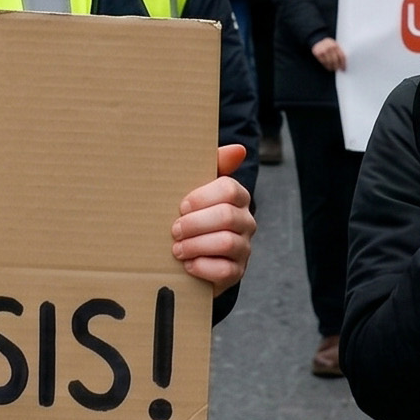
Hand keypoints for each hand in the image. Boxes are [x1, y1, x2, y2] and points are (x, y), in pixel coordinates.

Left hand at [173, 144, 255, 294]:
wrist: (191, 251)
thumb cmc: (192, 211)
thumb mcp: (195, 186)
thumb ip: (213, 165)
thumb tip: (238, 148)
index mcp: (236, 196)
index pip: (228, 188)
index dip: (202, 197)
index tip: (181, 205)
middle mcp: (246, 221)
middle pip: (226, 217)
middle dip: (195, 223)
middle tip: (174, 229)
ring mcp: (244, 248)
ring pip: (227, 243)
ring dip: (195, 245)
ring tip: (177, 248)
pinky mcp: (238, 271)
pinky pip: (225, 270)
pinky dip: (203, 267)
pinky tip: (188, 264)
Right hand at [313, 37, 346, 70]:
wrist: (317, 39)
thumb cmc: (329, 44)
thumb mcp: (335, 45)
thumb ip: (339, 52)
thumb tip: (344, 63)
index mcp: (335, 45)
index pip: (341, 56)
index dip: (343, 64)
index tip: (344, 68)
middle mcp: (329, 48)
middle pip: (335, 60)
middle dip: (337, 66)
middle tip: (338, 69)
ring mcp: (323, 50)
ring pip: (329, 62)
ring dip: (331, 67)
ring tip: (333, 69)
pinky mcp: (317, 53)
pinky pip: (323, 62)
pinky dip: (326, 65)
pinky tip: (328, 67)